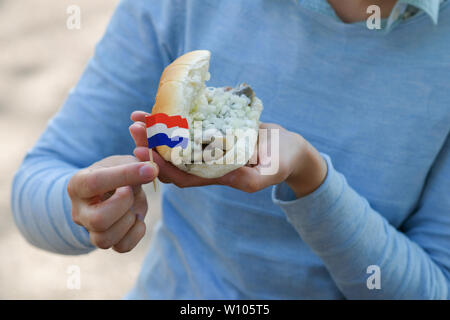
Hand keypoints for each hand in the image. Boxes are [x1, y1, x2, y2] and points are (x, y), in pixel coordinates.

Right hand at [67, 155, 157, 251]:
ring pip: (105, 239)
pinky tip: (137, 218)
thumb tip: (151, 170)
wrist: (112, 191)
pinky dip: (136, 232)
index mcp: (78, 184)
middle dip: (124, 204)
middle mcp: (79, 211)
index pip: (95, 182)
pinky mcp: (106, 241)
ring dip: (129, 220)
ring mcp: (90, 230)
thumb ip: (135, 164)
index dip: (125, 176)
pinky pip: (122, 247)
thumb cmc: (116, 173)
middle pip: (98, 220)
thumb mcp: (122, 162)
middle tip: (130, 191)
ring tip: (132, 205)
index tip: (149, 170)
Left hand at [129, 111, 325, 196]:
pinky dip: (173, 117)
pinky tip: (160, 105)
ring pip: (175, 143)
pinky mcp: (212, 131)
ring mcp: (207, 147)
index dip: (161, 166)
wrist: (287, 146)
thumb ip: (252, 178)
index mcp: (216, 176)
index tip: (145, 151)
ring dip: (155, 131)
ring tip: (137, 116)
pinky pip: (187, 126)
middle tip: (134, 129)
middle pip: (172, 160)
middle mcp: (206, 163)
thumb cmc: (282, 160)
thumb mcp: (271, 171)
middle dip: (150, 146)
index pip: (182, 177)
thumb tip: (230, 177)